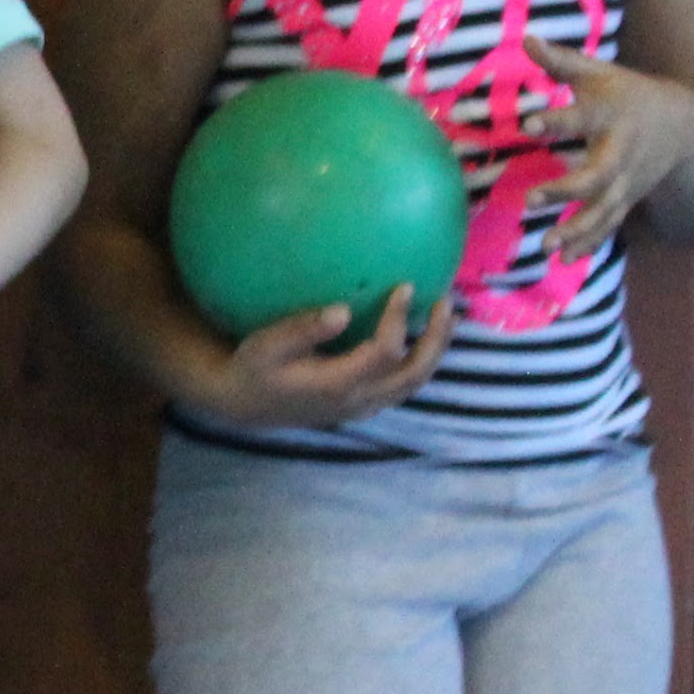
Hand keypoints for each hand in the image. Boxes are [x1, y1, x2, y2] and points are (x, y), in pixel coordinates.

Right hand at [191, 285, 460, 428]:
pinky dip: (420, 361)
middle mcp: (358, 400)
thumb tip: (342, 310)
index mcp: (337, 384)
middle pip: (413, 374)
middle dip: (436, 339)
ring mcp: (363, 407)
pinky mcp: (362, 405)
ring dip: (434, 351)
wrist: (246, 404)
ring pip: (413, 384)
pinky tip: (421, 336)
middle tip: (446, 303)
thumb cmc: (254, 368)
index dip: (398, 319)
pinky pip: (402, 385)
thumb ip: (302, 330)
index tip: (405, 286)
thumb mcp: (265, 345)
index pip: (384, 352)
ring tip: (447, 317)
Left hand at [519, 42, 693, 257]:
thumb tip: (525, 38)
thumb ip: (561, 62)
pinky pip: (608, 225)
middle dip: (566, 189)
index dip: (557, 120)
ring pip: (603, 209)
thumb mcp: (599, 74)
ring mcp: (626, 182)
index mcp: (611, 116)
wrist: (684, 128)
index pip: (582, 118)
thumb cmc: (628, 95)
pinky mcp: (626, 200)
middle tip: (532, 199)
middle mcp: (620, 153)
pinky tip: (563, 260)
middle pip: (596, 175)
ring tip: (546, 246)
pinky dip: (588, 243)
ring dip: (577, 229)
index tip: (529, 123)